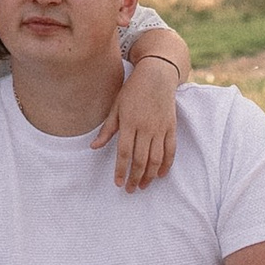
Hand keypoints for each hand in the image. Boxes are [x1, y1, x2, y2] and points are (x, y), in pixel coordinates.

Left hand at [94, 49, 181, 189]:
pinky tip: (160, 175)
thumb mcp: (116, 106)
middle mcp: (146, 128)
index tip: (118, 183)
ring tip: (143, 186)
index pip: (124, 153)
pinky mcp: (171, 127)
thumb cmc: (133, 90)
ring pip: (156, 159)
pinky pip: (171, 151)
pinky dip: (166, 165)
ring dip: (149, 176)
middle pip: (141, 160)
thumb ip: (107, 129)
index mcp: (129, 122)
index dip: (121, 170)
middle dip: (135, 178)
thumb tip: (93, 147)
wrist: (157, 75)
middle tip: (130, 190)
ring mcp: (160, 128)